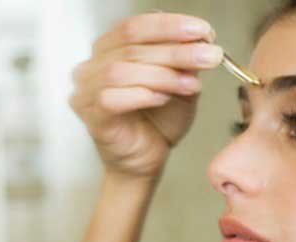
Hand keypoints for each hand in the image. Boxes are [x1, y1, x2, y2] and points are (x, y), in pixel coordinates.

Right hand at [70, 13, 221, 180]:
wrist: (146, 161)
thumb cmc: (156, 122)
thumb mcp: (178, 82)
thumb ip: (183, 60)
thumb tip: (201, 38)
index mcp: (108, 51)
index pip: (134, 27)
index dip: (169, 25)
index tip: (202, 31)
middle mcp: (91, 68)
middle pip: (131, 47)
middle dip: (175, 50)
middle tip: (209, 56)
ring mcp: (86, 94)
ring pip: (120, 71)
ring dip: (162, 74)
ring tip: (191, 85)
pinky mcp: (92, 118)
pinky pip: (111, 99)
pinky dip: (141, 95)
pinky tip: (163, 98)